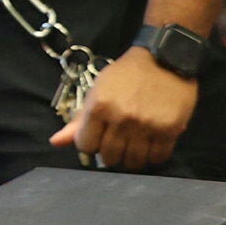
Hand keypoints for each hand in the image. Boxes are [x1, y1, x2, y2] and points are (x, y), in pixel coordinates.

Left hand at [50, 50, 197, 170]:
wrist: (163, 62)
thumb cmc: (125, 77)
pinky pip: (158, 158)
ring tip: (133, 147)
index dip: (90, 144)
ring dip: (132, 159)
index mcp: (98, 107)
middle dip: (110, 154)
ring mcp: (146, 126)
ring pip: (134, 162)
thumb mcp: (97, 92)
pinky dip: (153, 156)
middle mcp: (121, 119)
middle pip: (109, 157)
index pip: (85, 145)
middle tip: (116, 143)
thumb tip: (55, 142)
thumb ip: (78, 121)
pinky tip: (150, 146)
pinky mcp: (170, 131)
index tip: (97, 138)